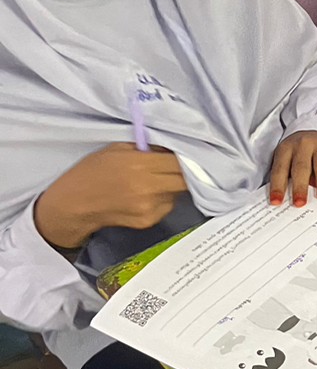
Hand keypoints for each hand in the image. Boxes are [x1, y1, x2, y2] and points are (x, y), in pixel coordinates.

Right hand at [33, 143, 189, 248]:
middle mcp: (149, 188)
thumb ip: (148, 148)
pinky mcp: (149, 221)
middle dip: (187, 172)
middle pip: (186, 180)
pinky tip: (146, 195)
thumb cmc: (92, 171)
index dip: (189, 158)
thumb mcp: (118, 148)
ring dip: (174, 185)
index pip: (181, 162)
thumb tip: (175, 148)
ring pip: (178, 193)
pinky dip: (164, 199)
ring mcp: (150, 207)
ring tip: (156, 180)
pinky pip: (167, 206)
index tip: (190, 154)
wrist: (74, 204)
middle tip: (181, 166)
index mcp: (140, 166)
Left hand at [268, 130, 316, 206]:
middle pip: (301, 167)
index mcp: (286, 149)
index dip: (278, 186)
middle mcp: (302, 144)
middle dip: (300, 186)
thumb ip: (287, 176)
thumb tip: (284, 202)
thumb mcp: (288, 160)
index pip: (281, 170)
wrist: (312, 131)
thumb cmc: (298, 152)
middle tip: (300, 203)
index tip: (277, 202)